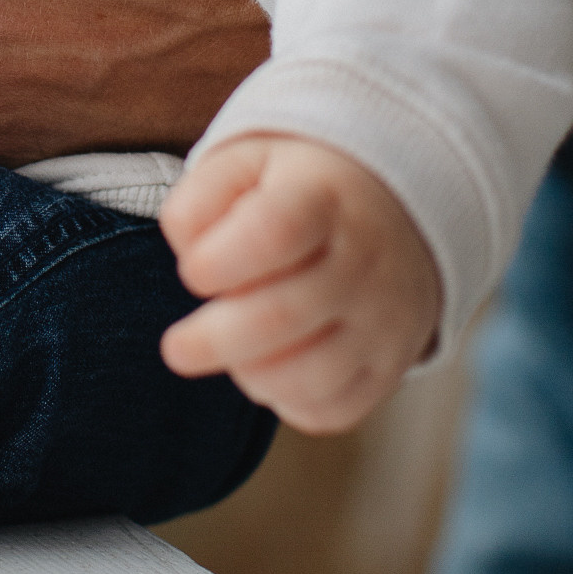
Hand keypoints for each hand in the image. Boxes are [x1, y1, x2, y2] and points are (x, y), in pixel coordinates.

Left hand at [159, 134, 440, 431]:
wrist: (397, 218)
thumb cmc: (297, 193)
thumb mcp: (247, 164)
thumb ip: (199, 199)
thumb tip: (188, 258)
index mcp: (323, 199)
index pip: (272, 233)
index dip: (218, 261)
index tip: (193, 272)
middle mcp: (364, 262)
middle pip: (282, 316)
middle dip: (214, 340)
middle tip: (175, 349)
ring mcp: (384, 320)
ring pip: (308, 376)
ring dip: (250, 373)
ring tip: (231, 350)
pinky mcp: (389, 367)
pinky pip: (332, 409)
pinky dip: (287, 401)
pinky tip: (269, 368)